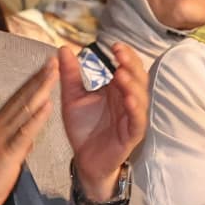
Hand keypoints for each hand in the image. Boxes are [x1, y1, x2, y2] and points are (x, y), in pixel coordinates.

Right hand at [0, 58, 55, 204]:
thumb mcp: (1, 156)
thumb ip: (15, 143)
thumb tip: (28, 137)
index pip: (16, 99)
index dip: (31, 82)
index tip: (45, 67)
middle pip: (21, 97)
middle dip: (38, 78)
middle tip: (53, 59)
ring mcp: (1, 138)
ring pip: (23, 109)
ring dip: (40, 89)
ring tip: (54, 72)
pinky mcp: (6, 153)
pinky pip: (24, 132)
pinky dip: (37, 117)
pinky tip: (48, 104)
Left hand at [60, 42, 147, 200]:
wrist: (84, 159)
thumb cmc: (83, 127)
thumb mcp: (73, 97)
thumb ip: (70, 74)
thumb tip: (63, 48)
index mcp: (116, 90)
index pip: (128, 67)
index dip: (125, 55)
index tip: (114, 45)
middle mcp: (128, 101)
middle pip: (138, 78)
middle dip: (131, 64)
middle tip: (120, 54)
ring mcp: (132, 118)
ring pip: (141, 97)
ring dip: (133, 84)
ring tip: (122, 74)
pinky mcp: (132, 135)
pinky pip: (138, 121)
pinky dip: (135, 109)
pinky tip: (128, 99)